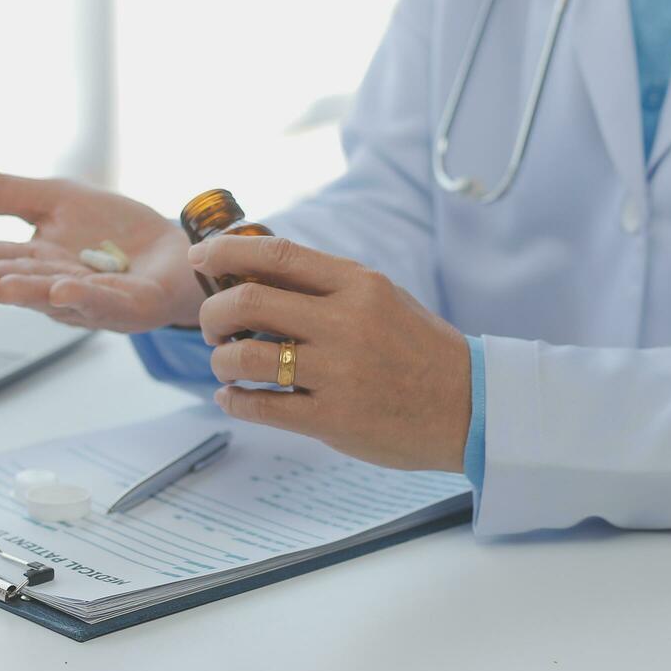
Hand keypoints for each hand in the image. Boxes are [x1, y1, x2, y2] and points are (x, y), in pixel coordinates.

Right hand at [0, 167, 205, 331]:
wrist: (175, 248)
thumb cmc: (112, 230)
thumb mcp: (57, 199)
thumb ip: (5, 194)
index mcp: (39, 263)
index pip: (3, 259)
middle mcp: (60, 289)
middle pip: (24, 282)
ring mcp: (96, 302)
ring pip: (58, 297)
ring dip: (30, 293)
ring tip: (3, 288)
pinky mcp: (132, 307)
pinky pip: (106, 303)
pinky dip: (84, 298)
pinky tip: (62, 291)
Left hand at [191, 235, 471, 472]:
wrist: (470, 406)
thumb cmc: (419, 350)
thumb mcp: (382, 298)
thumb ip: (327, 285)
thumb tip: (256, 271)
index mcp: (357, 284)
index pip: (276, 254)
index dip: (225, 252)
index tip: (199, 257)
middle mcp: (345, 321)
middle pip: (248, 300)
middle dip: (212, 313)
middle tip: (212, 327)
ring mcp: (338, 371)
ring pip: (246, 355)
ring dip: (220, 361)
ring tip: (225, 366)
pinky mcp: (333, 418)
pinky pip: (261, 405)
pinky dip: (234, 399)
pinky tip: (233, 397)